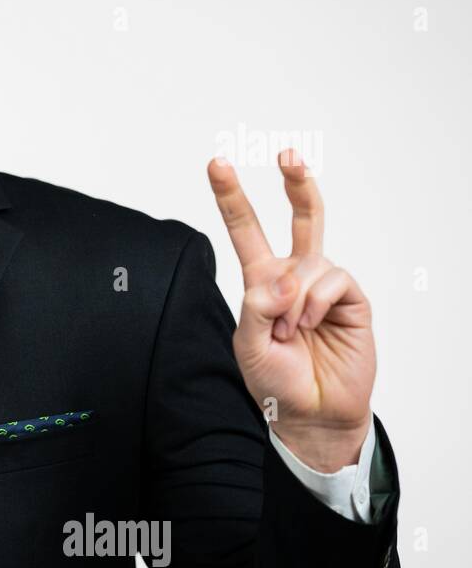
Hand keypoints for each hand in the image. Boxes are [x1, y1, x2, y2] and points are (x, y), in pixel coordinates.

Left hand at [207, 149, 374, 470]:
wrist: (311, 412)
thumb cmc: (275, 380)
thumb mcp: (246, 344)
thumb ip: (256, 306)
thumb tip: (285, 278)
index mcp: (262, 281)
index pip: (246, 231)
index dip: (232, 197)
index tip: (217, 164)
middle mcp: (294, 276)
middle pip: (300, 217)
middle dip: (295, 182)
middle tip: (286, 154)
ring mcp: (324, 286)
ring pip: (309, 258)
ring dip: (294, 296)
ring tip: (290, 330)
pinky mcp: (351, 299)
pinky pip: (330, 279)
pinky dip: (314, 303)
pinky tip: (312, 326)